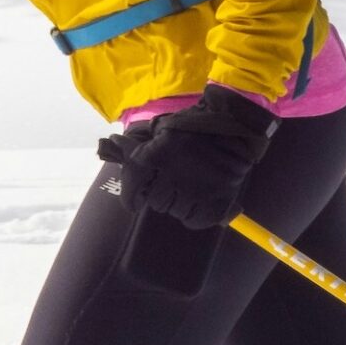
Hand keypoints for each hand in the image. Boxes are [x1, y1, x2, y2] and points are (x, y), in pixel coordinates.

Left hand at [97, 84, 277, 233]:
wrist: (236, 124)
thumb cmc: (195, 125)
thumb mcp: (162, 129)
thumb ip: (138, 145)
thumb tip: (109, 146)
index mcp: (157, 154)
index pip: (133, 186)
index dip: (130, 197)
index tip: (133, 202)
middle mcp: (174, 175)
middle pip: (155, 201)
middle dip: (159, 194)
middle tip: (172, 183)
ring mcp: (196, 191)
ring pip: (175, 211)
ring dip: (178, 203)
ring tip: (190, 187)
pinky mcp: (216, 202)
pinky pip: (194, 220)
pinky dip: (196, 215)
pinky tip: (201, 200)